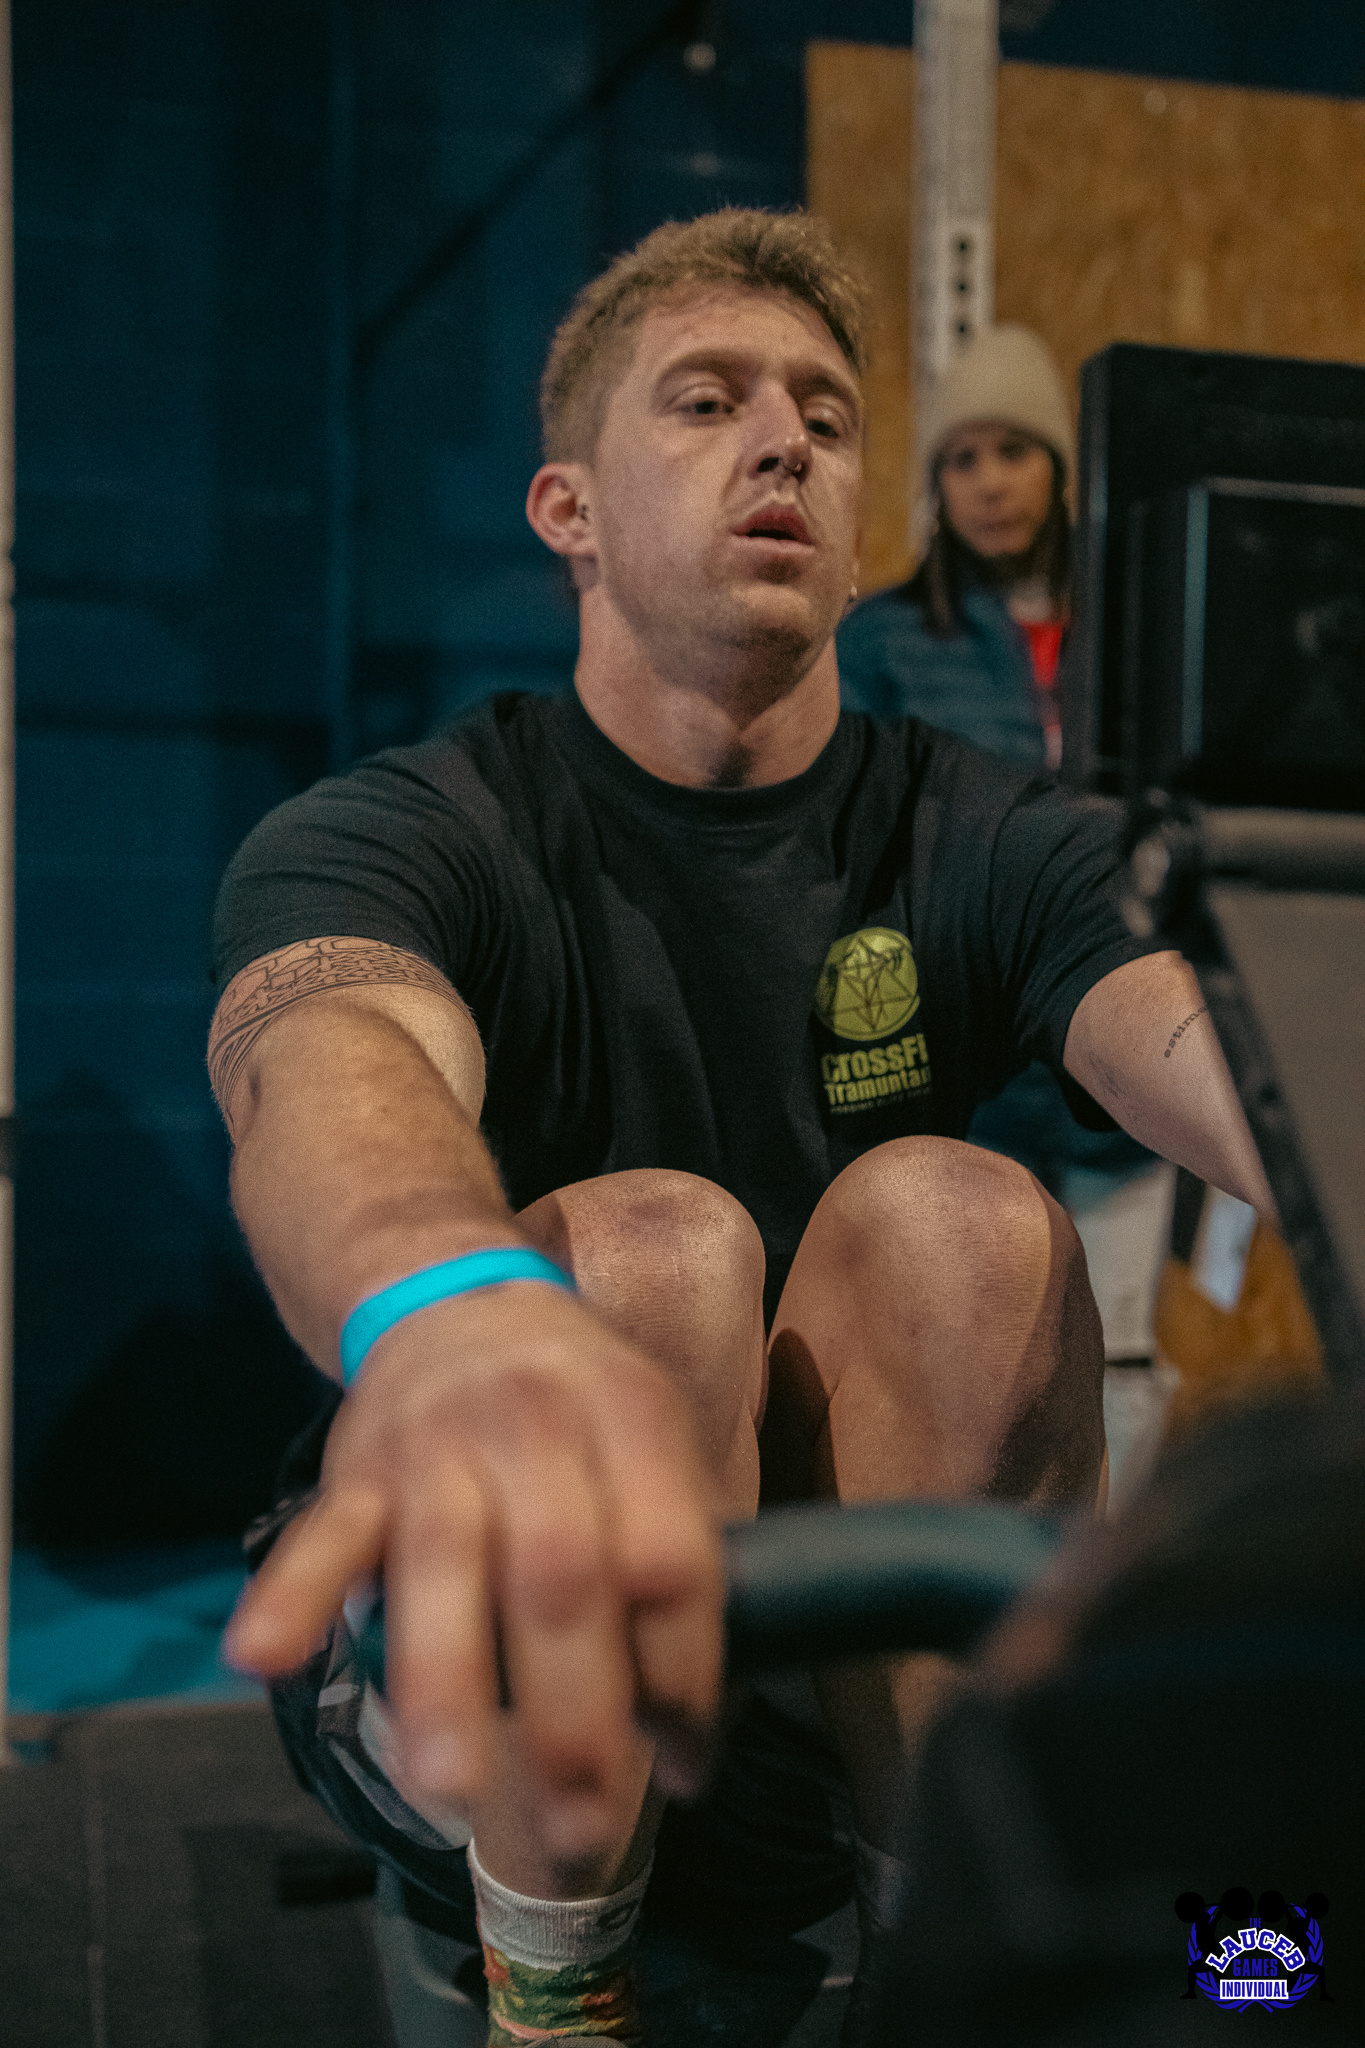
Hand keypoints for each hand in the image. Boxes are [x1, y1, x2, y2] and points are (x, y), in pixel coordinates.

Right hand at [224, 1283, 723, 1856]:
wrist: (454, 1296)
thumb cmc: (576, 1396)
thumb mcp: (651, 1435)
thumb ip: (670, 1547)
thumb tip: (690, 1713)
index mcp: (629, 1420)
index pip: (669, 1559)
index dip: (686, 1673)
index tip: (688, 1766)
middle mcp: (536, 1427)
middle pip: (561, 1577)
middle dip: (576, 1717)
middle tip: (584, 1833)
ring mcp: (438, 1447)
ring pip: (443, 1564)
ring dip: (448, 1684)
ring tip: (456, 1793)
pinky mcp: (358, 1469)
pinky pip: (323, 1532)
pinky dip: (291, 1593)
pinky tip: (265, 1658)